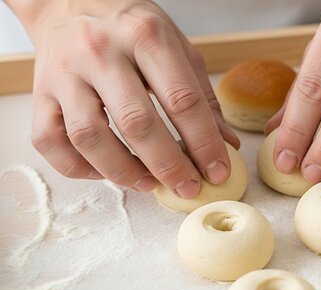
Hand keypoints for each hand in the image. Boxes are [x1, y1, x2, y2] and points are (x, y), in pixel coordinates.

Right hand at [9, 0, 238, 197]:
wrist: (70, 0)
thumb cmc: (132, 28)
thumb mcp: (177, 47)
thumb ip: (203, 96)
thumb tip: (227, 145)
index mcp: (146, 36)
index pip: (182, 100)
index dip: (204, 143)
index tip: (218, 172)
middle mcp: (101, 52)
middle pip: (137, 123)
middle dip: (168, 166)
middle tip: (188, 188)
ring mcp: (65, 73)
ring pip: (89, 137)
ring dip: (123, 171)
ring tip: (150, 184)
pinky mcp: (40, 93)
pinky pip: (50, 141)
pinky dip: (78, 167)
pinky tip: (106, 172)